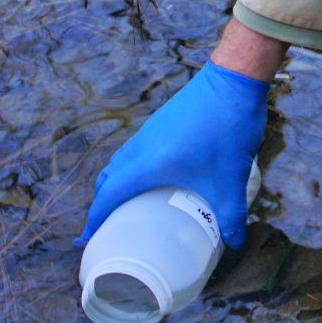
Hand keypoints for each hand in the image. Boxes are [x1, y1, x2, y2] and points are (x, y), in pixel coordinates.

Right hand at [79, 60, 270, 247]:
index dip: (95, 220)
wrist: (234, 79)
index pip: (109, 196)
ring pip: (121, 161)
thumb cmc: (228, 129)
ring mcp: (150, 131)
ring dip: (116, 183)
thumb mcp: (231, 180)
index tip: (85, 240)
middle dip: (101, 204)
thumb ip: (232, 216)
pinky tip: (154, 176)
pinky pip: (135, 150)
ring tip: (127, 204)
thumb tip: (236, 244)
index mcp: (147, 164)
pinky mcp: (163, 122)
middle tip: (107, 227)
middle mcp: (141, 147)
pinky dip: (131, 168)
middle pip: (108, 178)